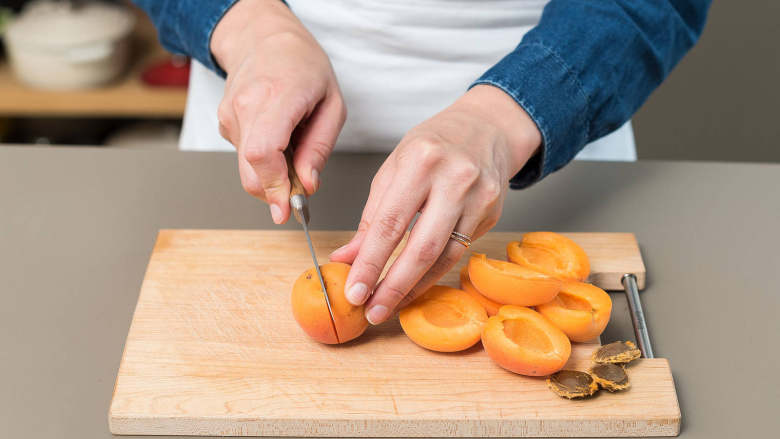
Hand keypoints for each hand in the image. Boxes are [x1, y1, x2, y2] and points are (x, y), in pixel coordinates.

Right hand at [211, 0, 345, 223]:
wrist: (264, 38)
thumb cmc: (302, 65)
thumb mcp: (332, 104)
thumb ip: (320, 148)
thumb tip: (308, 184)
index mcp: (276, 96)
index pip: (263, 153)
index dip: (274, 187)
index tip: (287, 209)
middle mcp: (245, 107)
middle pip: (250, 170)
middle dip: (275, 193)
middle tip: (299, 195)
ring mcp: (230, 115)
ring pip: (247, 168)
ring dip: (273, 173)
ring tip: (294, 149)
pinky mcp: (225, 123)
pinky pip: (244, 156)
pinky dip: (264, 160)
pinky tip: (278, 140)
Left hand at [330, 85, 541, 323]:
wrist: (485, 128)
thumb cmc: (433, 145)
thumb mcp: (394, 168)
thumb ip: (372, 215)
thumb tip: (347, 258)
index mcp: (421, 160)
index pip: (390, 222)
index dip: (370, 262)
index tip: (354, 291)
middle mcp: (455, 178)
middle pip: (422, 246)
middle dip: (393, 285)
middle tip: (372, 311)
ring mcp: (479, 197)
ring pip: (444, 256)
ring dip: (413, 287)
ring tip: (388, 306)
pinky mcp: (493, 213)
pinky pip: (458, 253)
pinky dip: (433, 274)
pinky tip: (414, 287)